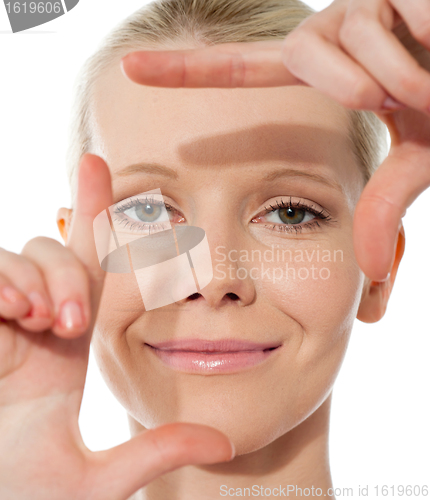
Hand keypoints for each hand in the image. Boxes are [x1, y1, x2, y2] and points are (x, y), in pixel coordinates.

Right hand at [0, 154, 233, 499]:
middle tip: (72, 319)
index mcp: (72, 344)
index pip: (91, 265)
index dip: (94, 214)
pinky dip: (4, 282)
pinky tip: (15, 312)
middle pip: (61, 254)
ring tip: (44, 321)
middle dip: (69, 270)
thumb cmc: (26, 495)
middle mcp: (40, 323)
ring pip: (25, 257)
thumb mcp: (98, 479)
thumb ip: (156, 452)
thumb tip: (224, 446)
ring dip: (40, 280)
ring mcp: (5, 320)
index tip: (101, 164)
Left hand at [120, 0, 429, 280]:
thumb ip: (384, 203)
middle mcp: (334, 35)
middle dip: (346, 82)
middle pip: (293, 51)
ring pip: (342, 43)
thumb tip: (370, 271)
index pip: (244, 72)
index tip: (129, 71)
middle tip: (398, 98)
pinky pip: (380, 25)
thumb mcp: (421, 158)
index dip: (188, 72)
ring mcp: (359, 4)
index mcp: (328, 75)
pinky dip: (418, 56)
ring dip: (397, 78)